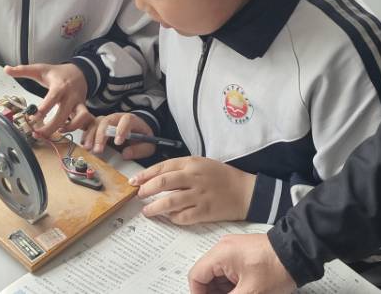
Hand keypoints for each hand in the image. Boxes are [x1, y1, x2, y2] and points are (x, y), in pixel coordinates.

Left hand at [4, 63, 90, 136]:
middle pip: (63, 114)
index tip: (33, 118)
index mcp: (59, 86)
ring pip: (79, 119)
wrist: (80, 72)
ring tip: (54, 132)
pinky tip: (63, 130)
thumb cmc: (58, 73)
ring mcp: (78, 103)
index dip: (43, 110)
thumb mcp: (40, 69)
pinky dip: (76, 127)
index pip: (53, 98)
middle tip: (37, 133)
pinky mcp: (83, 109)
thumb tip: (6, 69)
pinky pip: (84, 121)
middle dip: (51, 127)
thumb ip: (23, 70)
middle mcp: (71, 96)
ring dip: (68, 129)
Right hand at [82, 112, 156, 159]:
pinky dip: (86, 134)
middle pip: (107, 121)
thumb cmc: (142, 137)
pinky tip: (84, 143)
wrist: (138, 130)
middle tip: (98, 150)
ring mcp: (107, 120)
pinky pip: (90, 125)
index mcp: (131, 120)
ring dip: (90, 135)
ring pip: (96, 122)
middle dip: (101, 135)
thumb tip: (125, 154)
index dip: (121, 130)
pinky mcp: (99, 125)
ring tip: (88, 148)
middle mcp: (117, 117)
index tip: (118, 142)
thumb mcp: (148, 145)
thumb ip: (139, 150)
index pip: (126, 121)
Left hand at [130, 157, 255, 224]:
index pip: (163, 167)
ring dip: (155, 207)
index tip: (134, 181)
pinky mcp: (205, 211)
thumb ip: (181, 169)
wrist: (246, 191)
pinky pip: (183, 216)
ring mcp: (199, 195)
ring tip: (147, 211)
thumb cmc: (222, 177)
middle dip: (146, 189)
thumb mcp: (202, 164)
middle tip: (139, 195)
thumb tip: (157, 179)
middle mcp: (194, 177)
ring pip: (170, 201)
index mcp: (192, 163)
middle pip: (163, 183)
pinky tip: (169, 218)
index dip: (145, 175)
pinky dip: (173, 218)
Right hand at [189, 233, 295, 293]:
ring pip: (218, 275)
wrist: (299, 253)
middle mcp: (224, 248)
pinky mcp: (242, 253)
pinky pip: (228, 271)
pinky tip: (243, 292)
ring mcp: (233, 249)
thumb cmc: (277, 268)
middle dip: (212, 293)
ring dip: (223, 290)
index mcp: (221, 254)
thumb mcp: (250, 293)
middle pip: (206, 275)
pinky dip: (231, 284)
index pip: (196, 276)